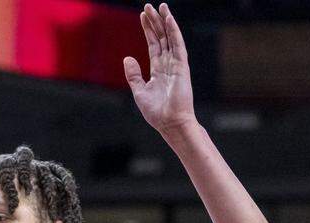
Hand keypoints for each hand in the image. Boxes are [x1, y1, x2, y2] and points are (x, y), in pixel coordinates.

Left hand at [124, 3, 196, 137]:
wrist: (170, 123)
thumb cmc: (156, 112)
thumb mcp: (139, 91)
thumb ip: (133, 75)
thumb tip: (127, 58)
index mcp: (158, 70)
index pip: (153, 45)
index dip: (148, 30)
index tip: (143, 16)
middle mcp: (168, 64)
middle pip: (161, 38)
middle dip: (155, 22)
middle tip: (149, 6)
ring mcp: (176, 64)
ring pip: (170, 38)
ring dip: (165, 22)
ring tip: (160, 7)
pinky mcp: (182, 66)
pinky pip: (177, 45)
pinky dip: (174, 32)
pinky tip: (169, 20)